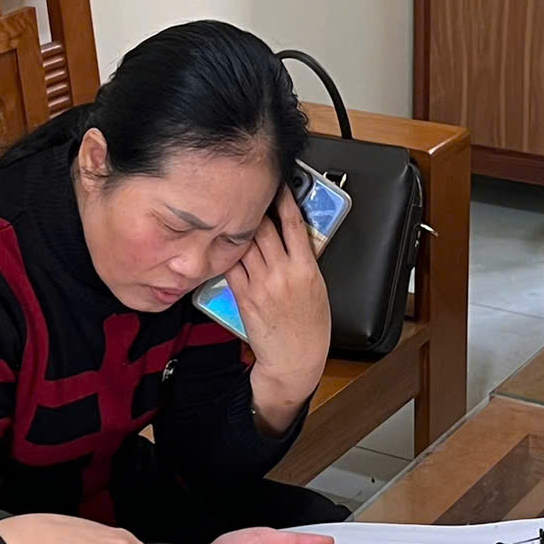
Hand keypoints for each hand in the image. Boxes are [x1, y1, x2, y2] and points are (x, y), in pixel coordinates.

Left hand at [226, 189, 331, 432]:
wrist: (295, 358)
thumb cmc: (310, 326)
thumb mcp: (317, 287)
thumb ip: (303, 261)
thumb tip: (291, 238)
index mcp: (306, 268)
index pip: (293, 224)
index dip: (284, 199)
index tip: (279, 184)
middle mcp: (282, 273)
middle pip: (263, 229)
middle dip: (255, 210)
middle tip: (249, 197)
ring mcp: (261, 284)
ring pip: (245, 245)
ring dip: (239, 229)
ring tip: (234, 217)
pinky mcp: (244, 296)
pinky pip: (232, 267)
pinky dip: (229, 254)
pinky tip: (226, 245)